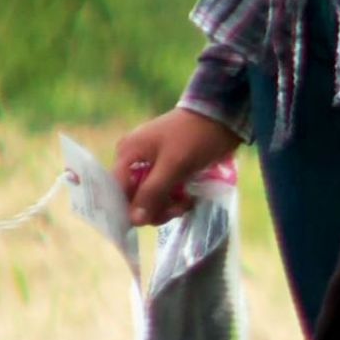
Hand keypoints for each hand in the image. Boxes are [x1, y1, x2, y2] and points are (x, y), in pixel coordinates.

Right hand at [113, 108, 240, 225]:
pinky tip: (188, 200)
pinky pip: (163, 193)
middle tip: (177, 209)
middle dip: (155, 208)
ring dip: (168, 207)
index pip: (116, 191)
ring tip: (186, 203)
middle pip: (133, 198)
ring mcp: (151, 166)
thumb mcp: (174, 165)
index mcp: (127, 153)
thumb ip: (152, 192)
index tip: (149, 221)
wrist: (223, 118)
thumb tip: (133, 221)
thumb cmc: (195, 137)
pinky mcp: (168, 171)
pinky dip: (174, 200)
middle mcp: (133, 160)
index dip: (129, 209)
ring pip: (150, 199)